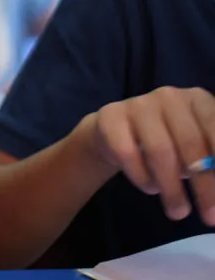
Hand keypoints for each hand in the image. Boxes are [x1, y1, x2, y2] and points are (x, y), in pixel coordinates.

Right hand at [83, 86, 214, 224]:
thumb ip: (214, 163)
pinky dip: (142, 177)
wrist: (118, 132)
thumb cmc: (170, 143)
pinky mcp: (110, 117)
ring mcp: (138, 104)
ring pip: (160, 150)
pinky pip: (128, 153)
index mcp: (199, 100)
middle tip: (210, 218)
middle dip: (204, 185)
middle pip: (190, 143)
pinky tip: (150, 188)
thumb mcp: (201, 151)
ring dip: (172, 188)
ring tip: (178, 212)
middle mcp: (170, 96)